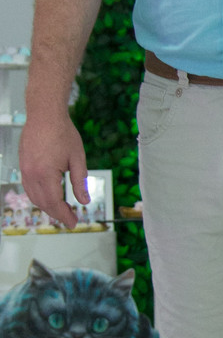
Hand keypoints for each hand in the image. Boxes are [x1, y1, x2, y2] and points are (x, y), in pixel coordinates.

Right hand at [19, 112, 87, 228]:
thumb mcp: (77, 158)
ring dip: (47, 207)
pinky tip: (49, 198)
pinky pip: (29, 188)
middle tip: (70, 220)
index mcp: (46, 174)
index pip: (54, 202)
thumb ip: (80, 181)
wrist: (44, 114)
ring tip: (61, 211)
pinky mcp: (23, 166)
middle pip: (42, 203)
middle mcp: (31, 175)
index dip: (64, 215)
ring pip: (33, 197)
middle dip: (57, 214)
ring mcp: (24, 170)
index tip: (74, 223)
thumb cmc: (63, 133)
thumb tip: (84, 201)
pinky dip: (39, 197)